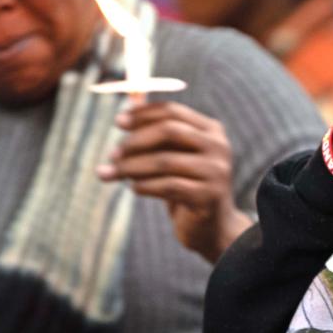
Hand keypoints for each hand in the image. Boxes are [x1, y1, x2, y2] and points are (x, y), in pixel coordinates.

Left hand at [98, 101, 250, 262]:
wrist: (212, 227)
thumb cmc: (187, 186)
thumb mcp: (173, 156)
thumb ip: (155, 132)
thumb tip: (127, 104)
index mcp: (211, 130)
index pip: (172, 112)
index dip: (142, 115)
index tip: (118, 122)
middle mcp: (218, 147)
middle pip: (170, 130)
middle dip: (136, 141)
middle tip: (113, 153)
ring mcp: (216, 172)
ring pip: (165, 161)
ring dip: (132, 166)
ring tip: (113, 173)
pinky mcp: (209, 196)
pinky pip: (169, 186)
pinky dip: (145, 185)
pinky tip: (134, 188)